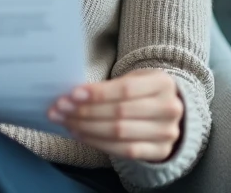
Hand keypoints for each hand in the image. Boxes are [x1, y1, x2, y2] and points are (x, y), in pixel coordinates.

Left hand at [47, 69, 183, 161]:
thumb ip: (109, 86)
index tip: (72, 94)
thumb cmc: (144, 91)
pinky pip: (124, 151)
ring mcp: (167, 133)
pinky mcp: (160, 152)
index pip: (125, 90)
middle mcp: (169, 108)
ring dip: (87, 128)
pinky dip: (98, 143)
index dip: (97, 93)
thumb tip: (73, 94)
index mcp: (163, 83)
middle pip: (119, 113)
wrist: (168, 112)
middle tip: (60, 109)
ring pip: (119, 133)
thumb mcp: (135, 79)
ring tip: (66, 121)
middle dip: (85, 111)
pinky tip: (81, 134)